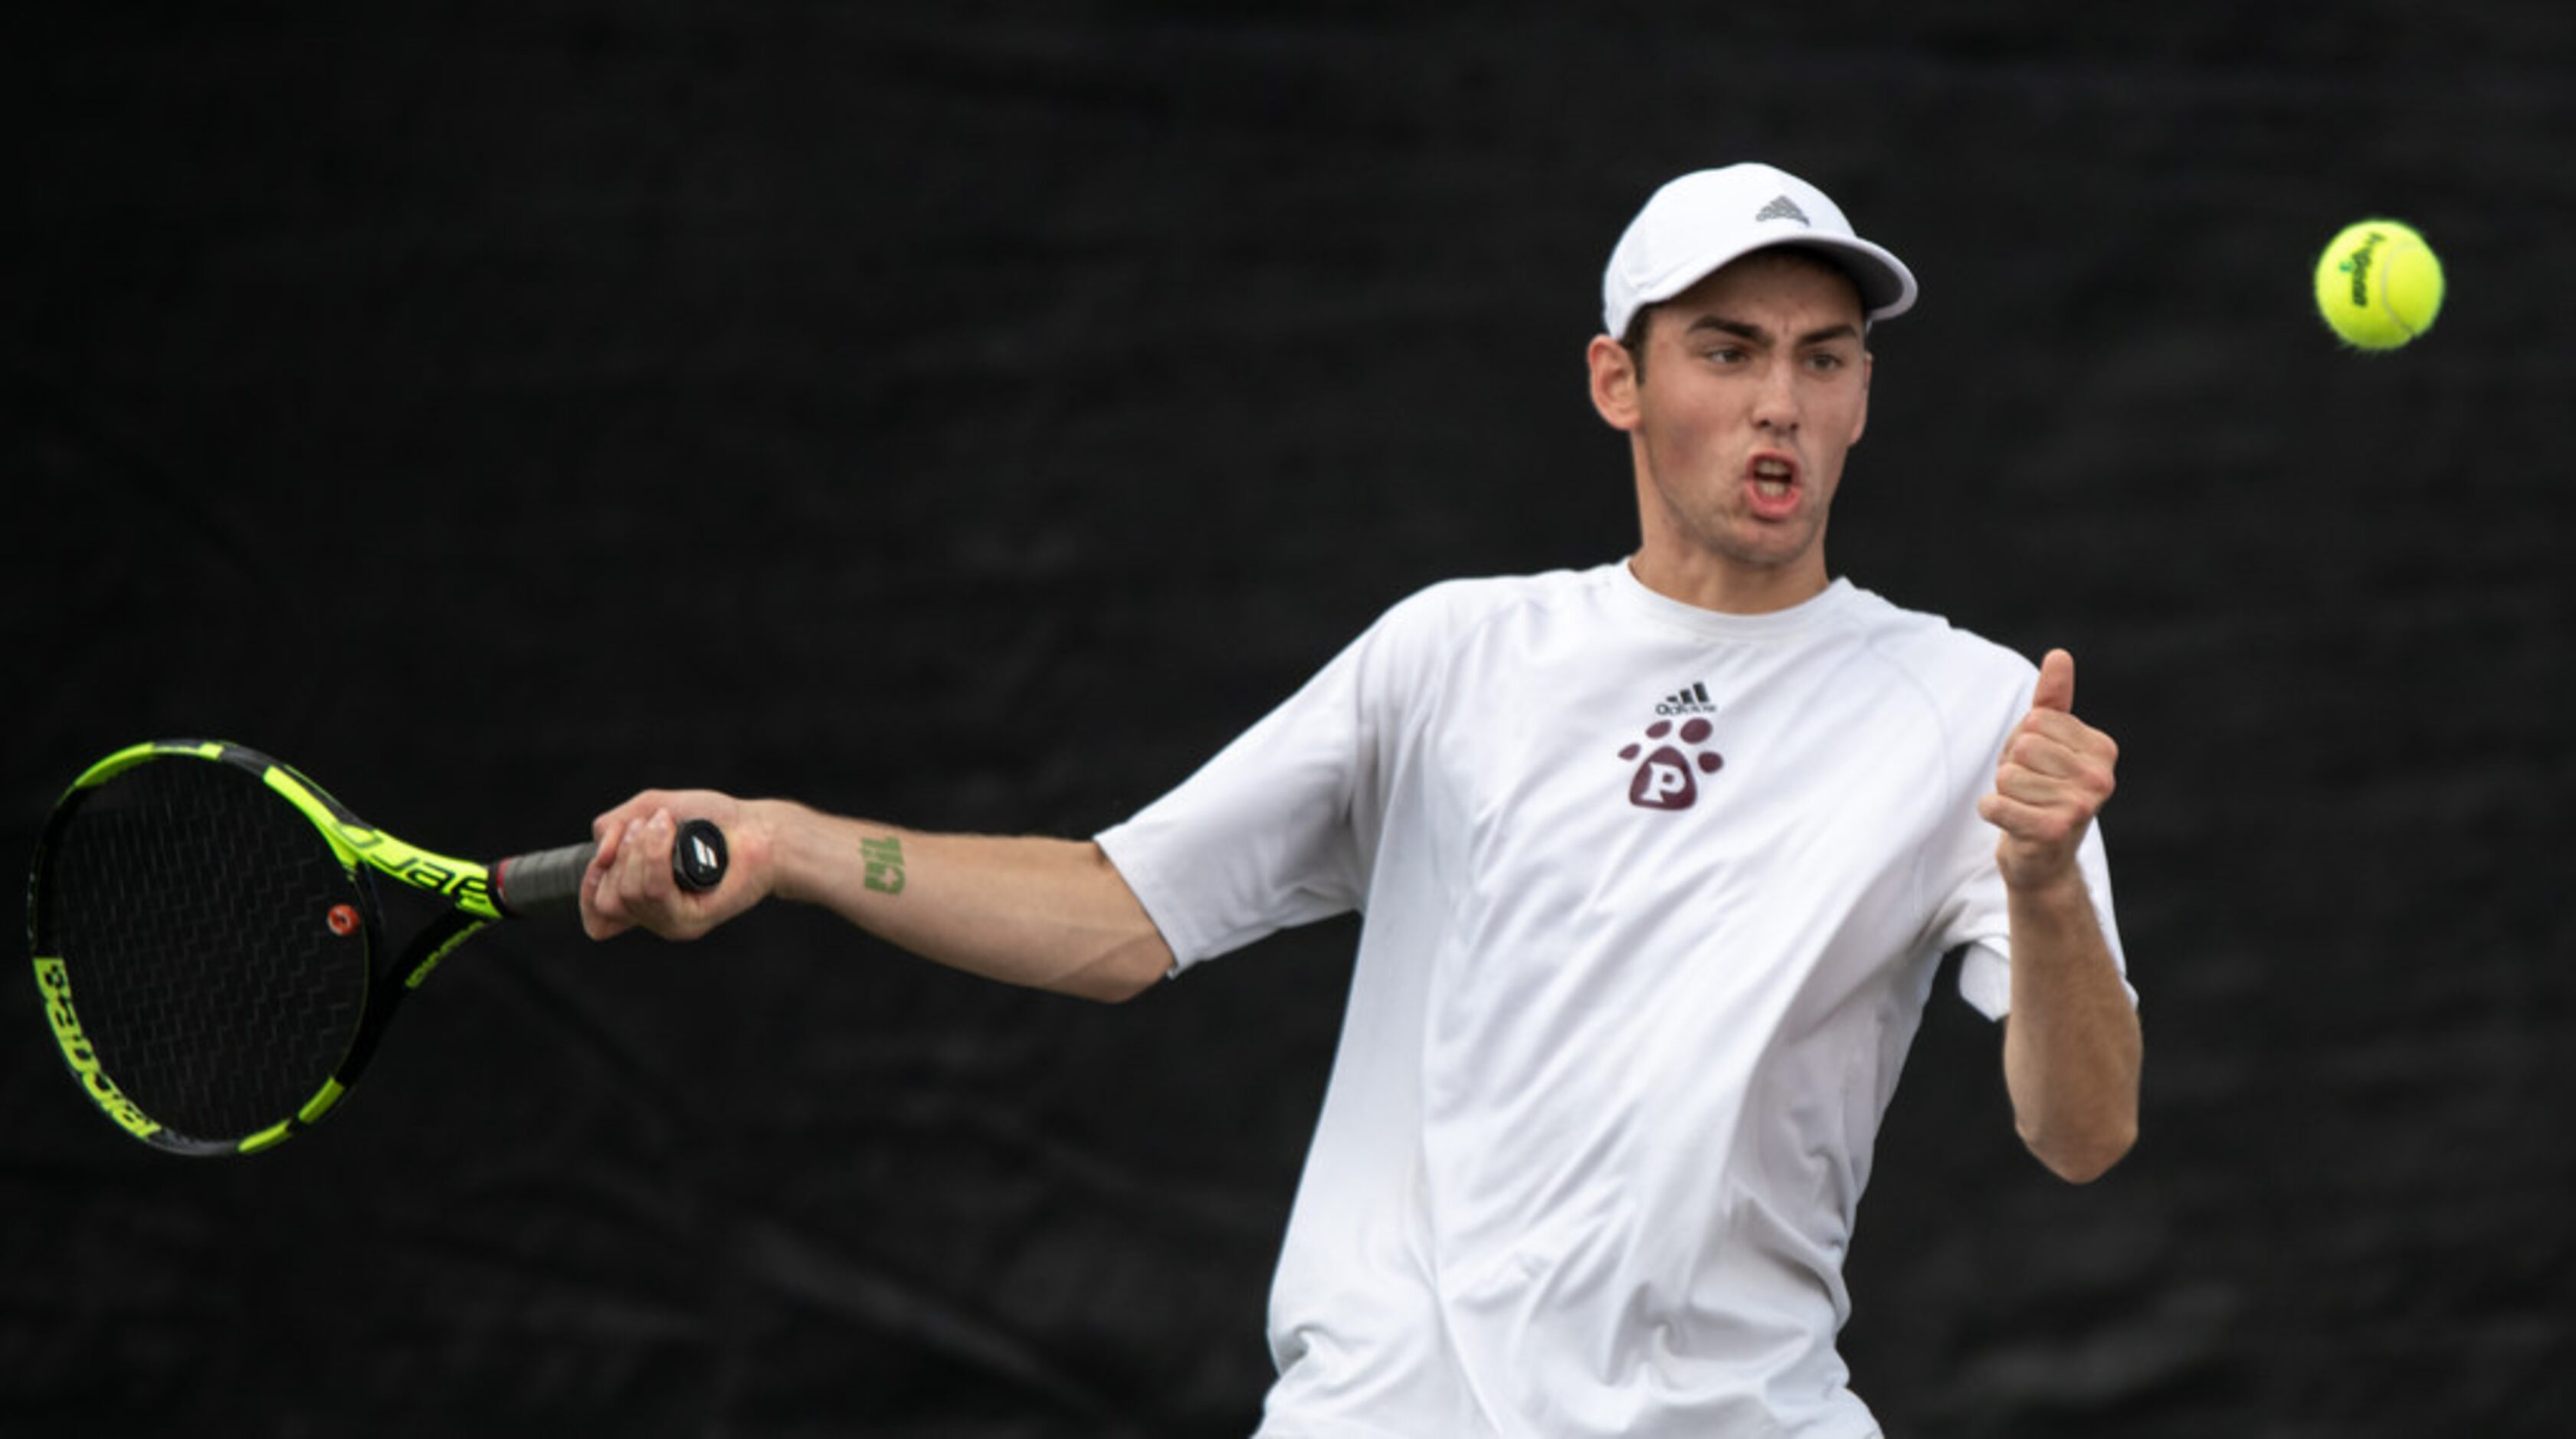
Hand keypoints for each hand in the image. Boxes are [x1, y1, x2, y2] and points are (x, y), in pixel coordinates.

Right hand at [582, 788, 764, 941]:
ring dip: (641, 848)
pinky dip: (656, 854)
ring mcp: (670, 922)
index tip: (607, 854)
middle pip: (606, 899)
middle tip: (652, 827)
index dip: (589, 884)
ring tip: (667, 826)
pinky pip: (654, 891)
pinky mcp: (690, 921)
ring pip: (627, 893)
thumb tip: (599, 855)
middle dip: (622, 853)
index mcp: (640, 896)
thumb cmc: (710, 819)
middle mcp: (653, 915)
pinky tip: (673, 834)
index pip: (596, 917)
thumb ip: (613, 828)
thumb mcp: (649, 810)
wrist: (756, 826)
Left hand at [1977, 649, 2118, 891]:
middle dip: (2013, 767)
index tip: (2041, 768)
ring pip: (2007, 775)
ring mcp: (2081, 807)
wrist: (2043, 858)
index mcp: (2103, 749)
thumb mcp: (2047, 741)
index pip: (2037, 719)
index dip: (2025, 741)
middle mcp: (2100, 778)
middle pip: (2023, 745)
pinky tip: (2012, 824)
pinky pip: (1995, 804)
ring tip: (2024, 807)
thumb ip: (2052, 699)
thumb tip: (2059, 655)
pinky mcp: (2053, 832)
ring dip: (2004, 792)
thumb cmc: (2042, 789)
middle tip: (2029, 791)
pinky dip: (1991, 812)